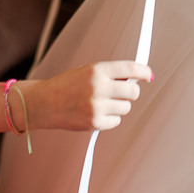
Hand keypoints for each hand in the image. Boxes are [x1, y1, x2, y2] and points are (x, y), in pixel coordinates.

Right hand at [20, 61, 153, 130]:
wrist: (44, 103)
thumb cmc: (66, 85)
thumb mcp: (87, 71)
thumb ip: (110, 74)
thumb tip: (136, 80)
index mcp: (97, 70)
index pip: (130, 69)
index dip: (144, 72)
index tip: (148, 75)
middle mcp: (98, 87)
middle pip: (133, 92)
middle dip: (131, 92)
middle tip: (122, 92)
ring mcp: (97, 106)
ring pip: (126, 107)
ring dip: (119, 106)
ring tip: (102, 102)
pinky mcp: (95, 123)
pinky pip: (116, 121)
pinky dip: (110, 118)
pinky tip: (95, 112)